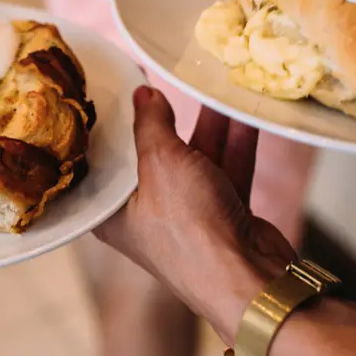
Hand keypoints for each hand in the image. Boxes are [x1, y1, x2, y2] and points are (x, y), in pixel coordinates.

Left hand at [96, 86, 295, 342]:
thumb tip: (143, 93)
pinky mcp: (223, 216)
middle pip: (153, 156)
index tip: (115, 90)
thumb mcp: (161, 162)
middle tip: (168, 77)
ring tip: (212, 83)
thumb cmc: (190, 228)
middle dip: (167, 118)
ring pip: (195, 159)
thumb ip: (151, 123)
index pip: (105, 161)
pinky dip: (235, 143)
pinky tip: (243, 111)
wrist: (250, 278)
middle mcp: (146, 214)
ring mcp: (187, 215)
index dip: (111, 125)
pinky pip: (225, 170)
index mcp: (112, 211)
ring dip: (208, 125)